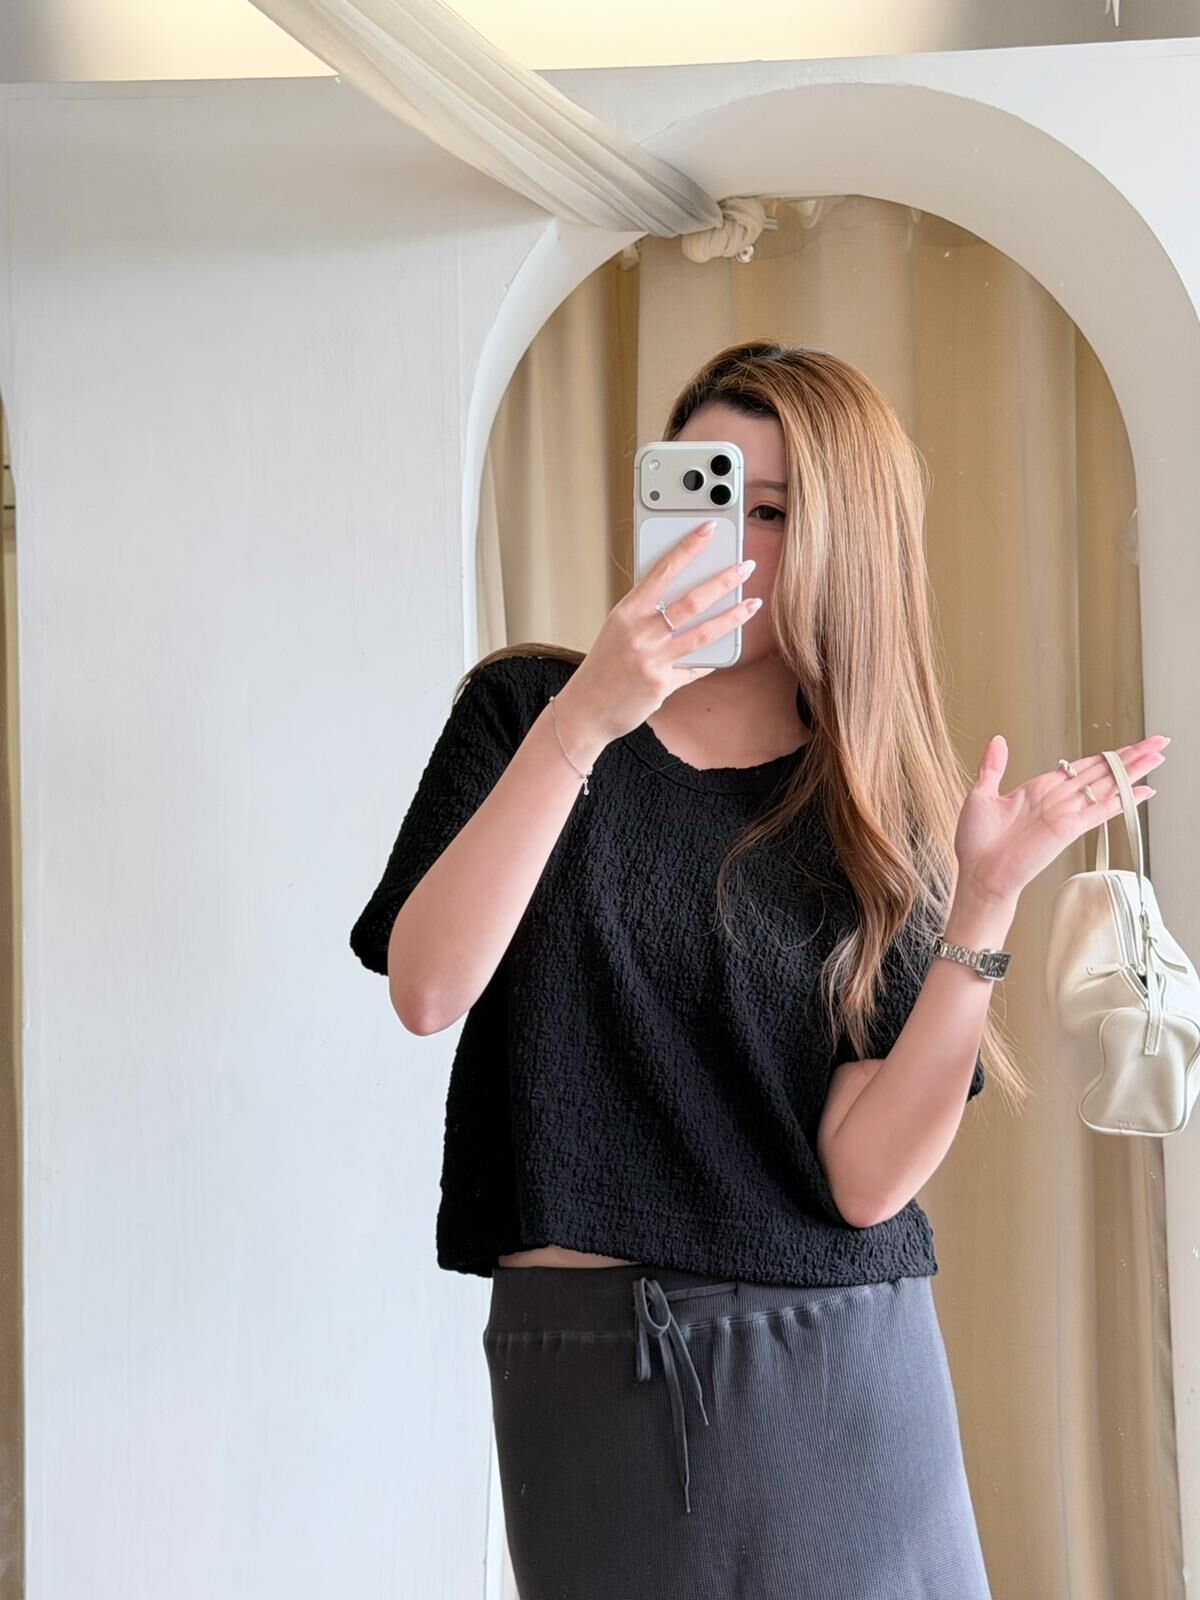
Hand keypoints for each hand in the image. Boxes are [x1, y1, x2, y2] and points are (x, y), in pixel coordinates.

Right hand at [552, 519, 762, 748]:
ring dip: (733, 616)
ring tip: (753, 604)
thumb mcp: (617, 631)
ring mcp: (652, 659)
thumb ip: (645, 615)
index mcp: (626, 612)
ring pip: (703, 633)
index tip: (709, 529)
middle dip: (724, 580)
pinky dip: (710, 660)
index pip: (662, 570)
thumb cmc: (602, 668)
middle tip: (746, 566)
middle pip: (691, 600)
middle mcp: (639, 633)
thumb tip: (681, 598)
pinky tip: (725, 650)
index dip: (688, 547)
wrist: (585, 710)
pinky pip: (696, 667)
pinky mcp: (663, 684)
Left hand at [953, 733, 1169, 905]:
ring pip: (1107, 786)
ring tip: (1159, 755)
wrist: (977, 874)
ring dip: (1134, 770)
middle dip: (1130, 756)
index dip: (1106, 755)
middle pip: (1102, 772)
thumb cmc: (977, 843)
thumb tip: (999, 740)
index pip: (1081, 767)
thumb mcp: (981, 795)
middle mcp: (1058, 799)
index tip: (1127, 746)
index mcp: (1039, 789)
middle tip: (1158, 741)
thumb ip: (993, 767)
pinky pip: (1102, 810)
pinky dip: (1123, 799)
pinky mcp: (1069, 829)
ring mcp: (1066, 814)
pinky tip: (1144, 791)